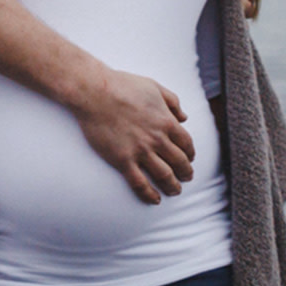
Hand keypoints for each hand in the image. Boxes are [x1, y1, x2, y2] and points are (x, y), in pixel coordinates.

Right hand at [73, 69, 195, 203]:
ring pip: (164, 175)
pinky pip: (140, 183)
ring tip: (175, 191)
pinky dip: (149, 194)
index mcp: (167, 122)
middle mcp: (157, 139)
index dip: (190, 154)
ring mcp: (140, 151)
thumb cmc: (122, 86)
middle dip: (186, 172)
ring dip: (173, 186)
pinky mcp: (123, 160)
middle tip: (187, 178)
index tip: (189, 159)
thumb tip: (184, 117)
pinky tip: (154, 199)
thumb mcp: (154, 87)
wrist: (95, 93)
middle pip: (179, 162)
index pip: (186, 144)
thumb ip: (173, 101)